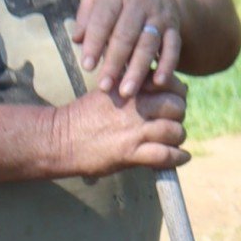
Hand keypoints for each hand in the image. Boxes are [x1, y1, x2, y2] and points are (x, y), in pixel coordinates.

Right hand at [52, 77, 188, 176]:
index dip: (177, 92)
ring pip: (174, 130)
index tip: (173, 99)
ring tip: (172, 141)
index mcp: (128, 86)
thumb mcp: (107, 91)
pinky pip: (166, 155)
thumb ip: (132, 87)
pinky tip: (181, 157)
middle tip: (171, 122)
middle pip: (176, 106)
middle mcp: (133, 105)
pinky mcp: (130, 152)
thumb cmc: (84, 116)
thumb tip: (161, 87)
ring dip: (177, 137)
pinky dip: (178, 158)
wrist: (59, 138)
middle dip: (179, 115)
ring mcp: (133, 129)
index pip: (168, 82)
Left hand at [72, 0, 182, 98]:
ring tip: (126, 92)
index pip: (103, 19)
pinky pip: (173, 49)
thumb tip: (76, 40)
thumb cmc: (119, 2)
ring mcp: (159, 16)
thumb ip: (86, 17)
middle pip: (126, 35)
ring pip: (148, 45)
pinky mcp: (174, 30)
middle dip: (114, 63)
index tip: (86, 67)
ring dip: (137, 70)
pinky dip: (167, 66)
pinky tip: (159, 83)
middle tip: (104, 87)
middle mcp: (140, 2)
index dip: (94, 43)